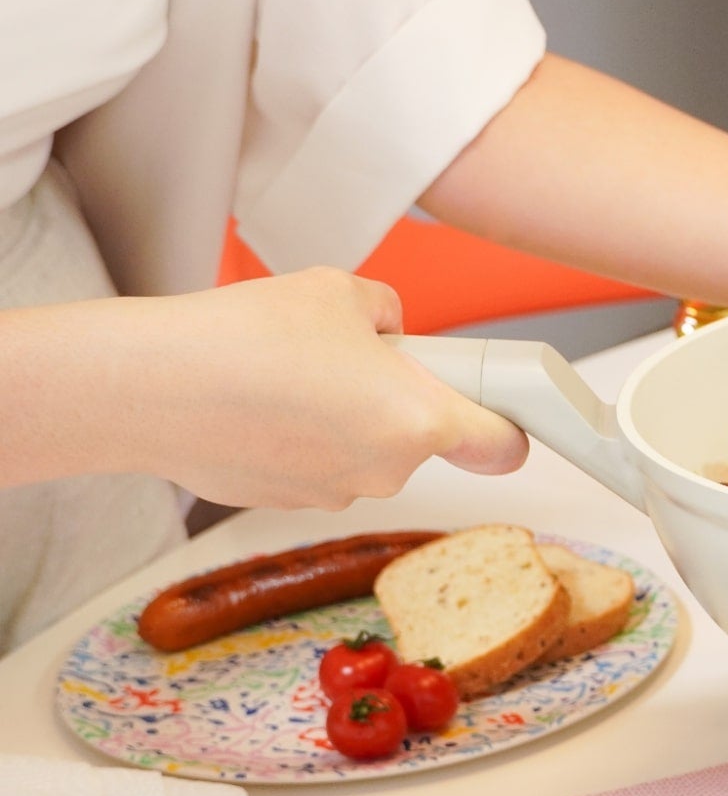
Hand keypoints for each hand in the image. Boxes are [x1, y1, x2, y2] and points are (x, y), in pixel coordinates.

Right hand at [124, 269, 527, 507]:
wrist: (149, 386)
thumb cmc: (246, 336)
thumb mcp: (341, 292)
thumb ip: (390, 313)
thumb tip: (393, 330)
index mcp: (419, 419)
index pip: (502, 446)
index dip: (509, 428)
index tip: (502, 414)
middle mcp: (388, 469)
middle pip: (422, 439)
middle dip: (399, 402)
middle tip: (351, 359)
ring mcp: (336, 494)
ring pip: (367, 453)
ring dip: (348, 421)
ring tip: (291, 377)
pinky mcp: (289, 504)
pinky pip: (318, 466)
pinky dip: (302, 440)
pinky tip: (260, 404)